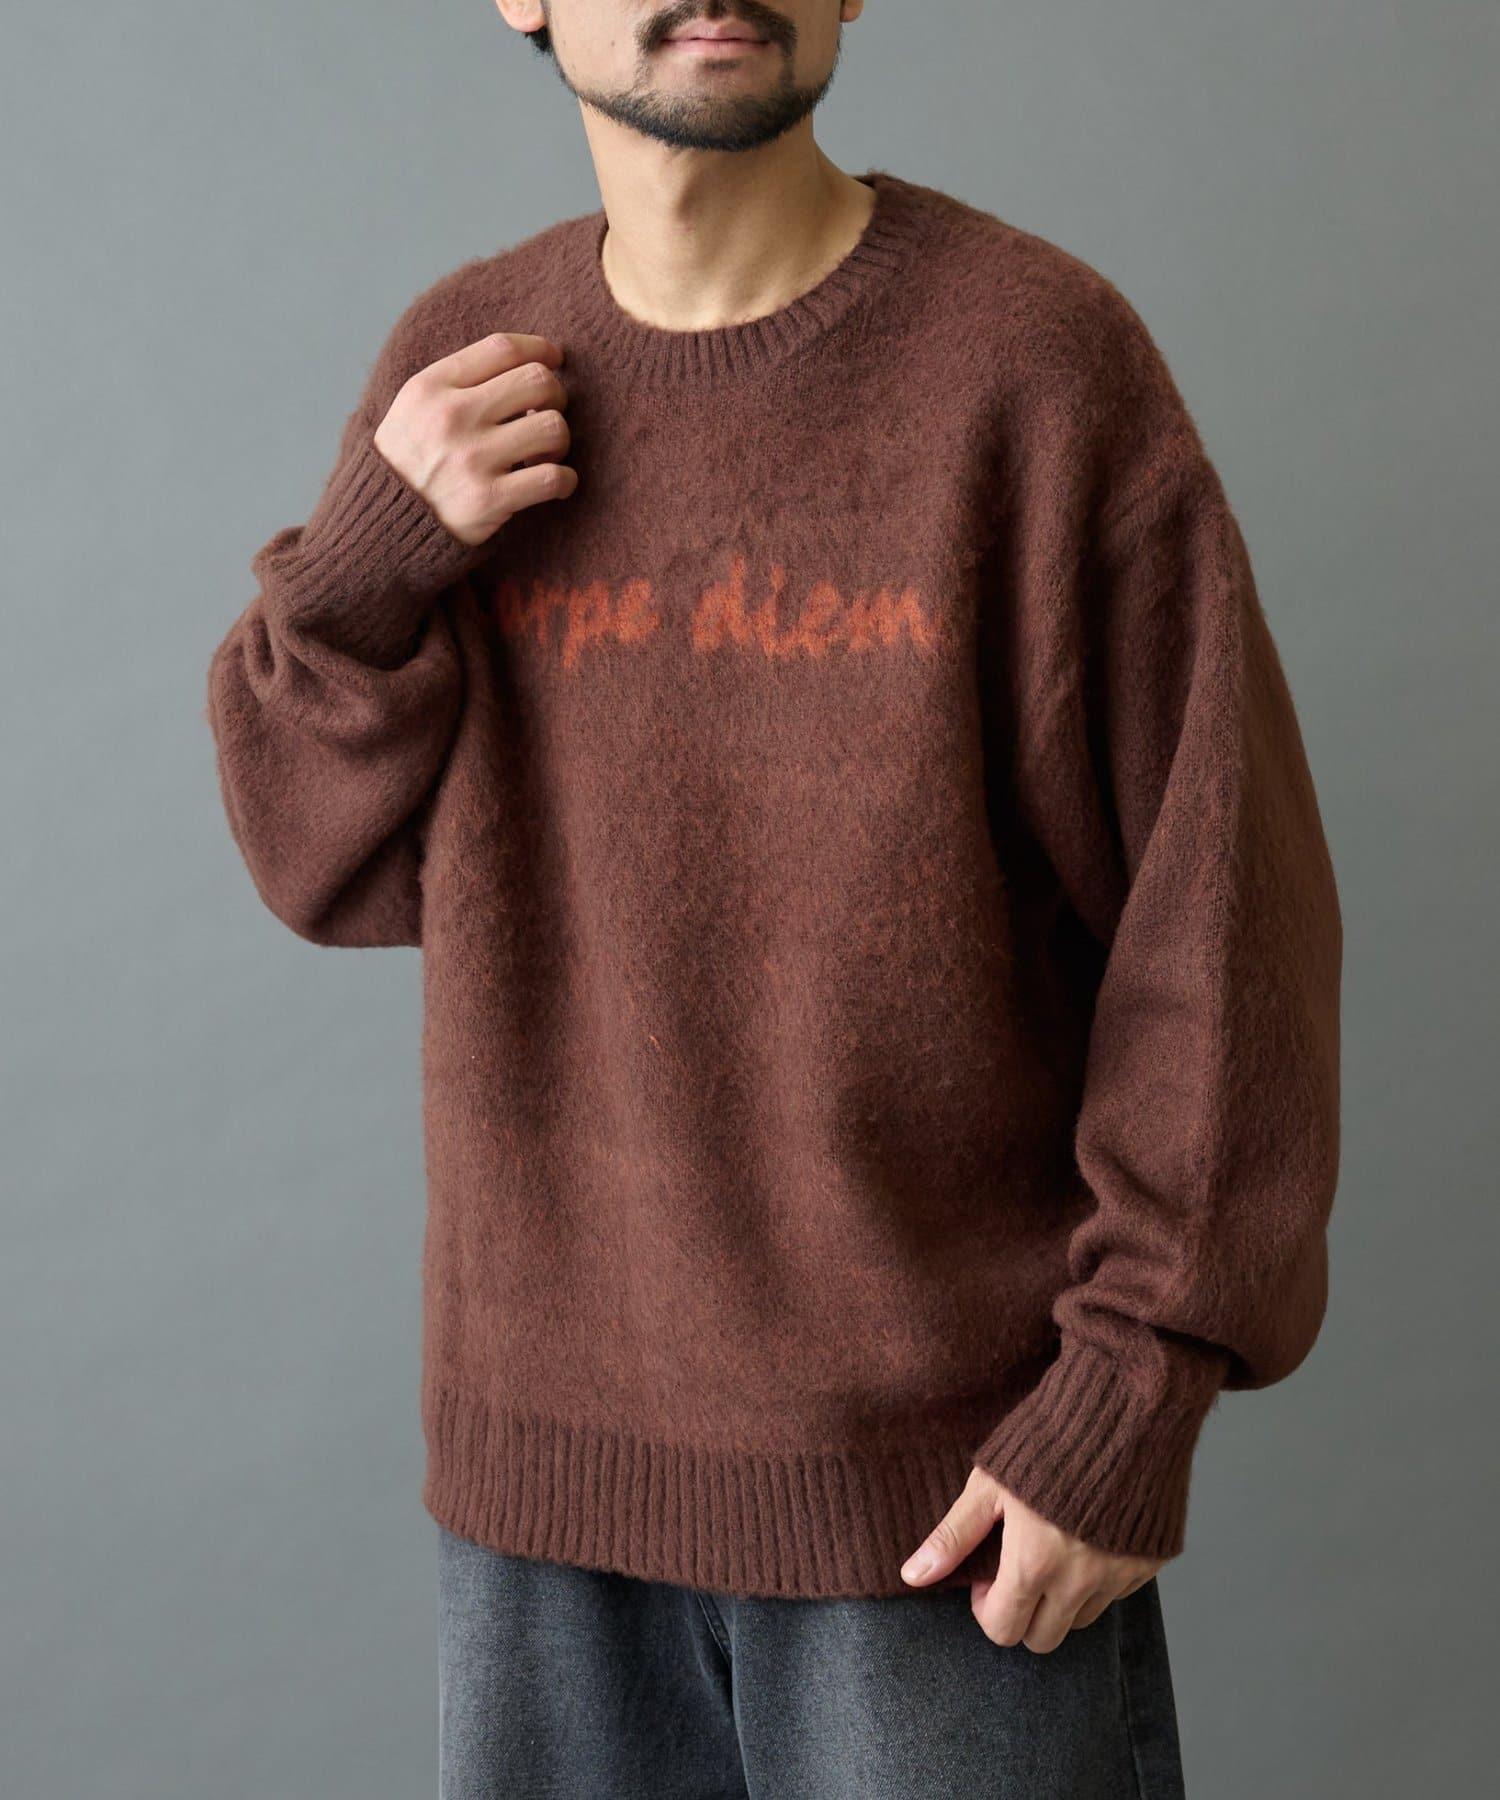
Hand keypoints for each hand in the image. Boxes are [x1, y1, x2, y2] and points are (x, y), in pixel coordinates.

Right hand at [372, 331, 578, 546]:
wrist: (381, 523)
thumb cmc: (409, 460)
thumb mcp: (414, 406)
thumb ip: (460, 381)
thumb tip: (529, 364)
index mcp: (432, 387)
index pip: (503, 348)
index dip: (540, 349)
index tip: (552, 360)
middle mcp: (452, 417)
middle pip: (537, 381)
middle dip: (555, 396)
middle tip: (548, 413)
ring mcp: (471, 459)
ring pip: (552, 427)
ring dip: (561, 440)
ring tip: (547, 453)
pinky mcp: (489, 499)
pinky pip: (551, 477)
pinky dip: (565, 479)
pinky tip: (556, 483)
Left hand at [900, 1465, 1163, 1652]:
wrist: (1124, 1406)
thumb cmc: (1048, 1439)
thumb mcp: (988, 1483)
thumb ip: (953, 1537)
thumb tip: (912, 1576)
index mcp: (1034, 1564)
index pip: (1003, 1631)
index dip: (986, 1608)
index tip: (989, 1574)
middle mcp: (1081, 1581)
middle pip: (1044, 1638)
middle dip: (1023, 1613)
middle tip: (1018, 1566)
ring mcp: (1120, 1575)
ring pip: (1081, 1620)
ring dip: (1061, 1600)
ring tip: (1053, 1547)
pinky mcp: (1149, 1563)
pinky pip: (1117, 1594)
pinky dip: (1098, 1579)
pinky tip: (1088, 1536)